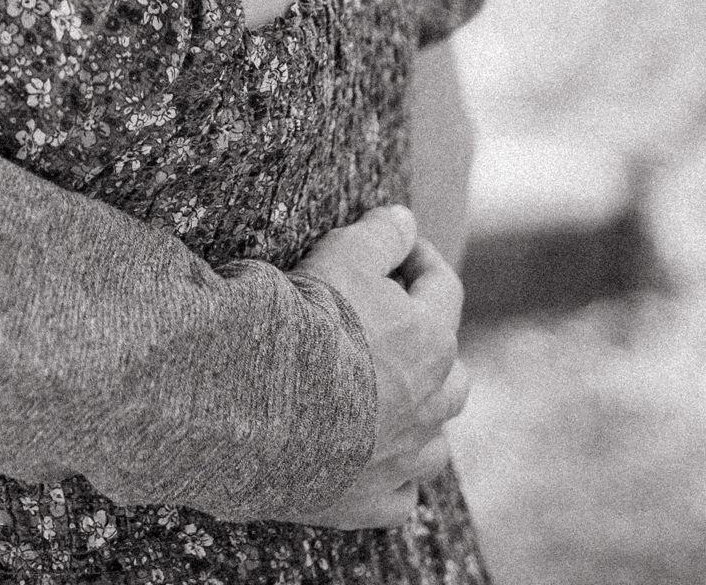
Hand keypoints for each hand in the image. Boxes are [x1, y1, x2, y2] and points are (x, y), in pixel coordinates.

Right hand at [289, 205, 468, 529]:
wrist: (263, 402)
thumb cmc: (307, 322)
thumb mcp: (341, 255)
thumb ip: (379, 236)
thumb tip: (405, 217)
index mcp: (430, 342)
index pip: (444, 287)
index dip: (421, 257)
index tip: (399, 243)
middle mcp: (430, 404)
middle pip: (453, 373)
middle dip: (433, 346)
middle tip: (396, 325)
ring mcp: (405, 457)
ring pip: (436, 438)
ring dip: (422, 416)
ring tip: (390, 396)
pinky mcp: (371, 499)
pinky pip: (401, 495)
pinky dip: (394, 477)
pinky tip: (374, 461)